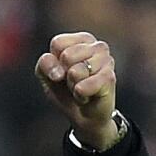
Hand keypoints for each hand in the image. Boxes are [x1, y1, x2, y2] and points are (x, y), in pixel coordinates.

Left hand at [35, 32, 118, 148]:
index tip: (60, 71)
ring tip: (80, 88)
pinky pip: (83, 87)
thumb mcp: (46, 75)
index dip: (53, 62)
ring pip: (75, 72)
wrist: (83, 115)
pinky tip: (87, 96)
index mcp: (81, 40)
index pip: (58, 43)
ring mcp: (107, 61)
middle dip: (64, 75)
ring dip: (72, 86)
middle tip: (72, 82)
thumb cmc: (65, 90)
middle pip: (67, 56)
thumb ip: (45, 64)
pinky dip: (80, 96)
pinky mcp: (110, 78)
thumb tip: (58, 73)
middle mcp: (97, 46)